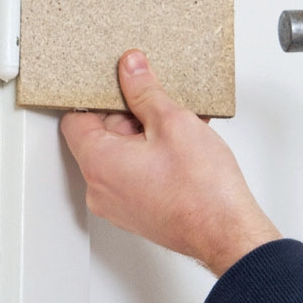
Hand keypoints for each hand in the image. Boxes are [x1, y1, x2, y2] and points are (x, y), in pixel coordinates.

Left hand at [60, 49, 280, 275]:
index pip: (75, 118)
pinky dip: (150, 156)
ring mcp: (117, 204)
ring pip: (120, 155)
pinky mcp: (135, 212)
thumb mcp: (173, 122)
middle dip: (128, 115)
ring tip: (175, 126)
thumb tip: (131, 69)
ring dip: (144, 135)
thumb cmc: (202, 190)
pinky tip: (179, 146)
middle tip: (157, 105)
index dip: (95, 97)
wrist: (227, 234)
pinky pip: (133, 174)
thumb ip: (145, 91)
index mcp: (99, 163)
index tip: (117, 84)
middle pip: (99, 136)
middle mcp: (100, 188)